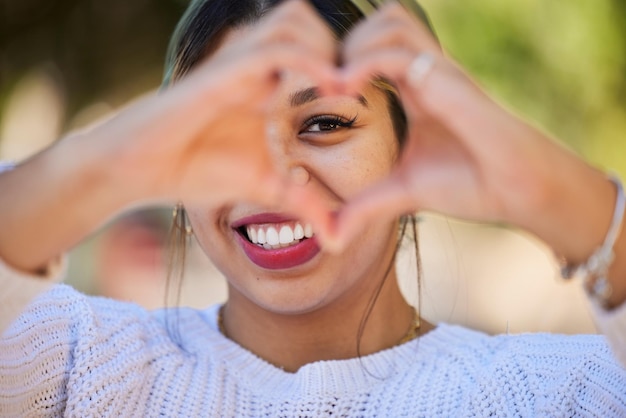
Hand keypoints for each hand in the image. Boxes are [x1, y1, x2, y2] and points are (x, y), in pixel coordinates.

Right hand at [91, 0, 337, 229]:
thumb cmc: (196, 169)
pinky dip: (309, 61)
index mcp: (267, 82)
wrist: (139, 170)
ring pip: (293, 18)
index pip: (313, 44)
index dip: (344, 59)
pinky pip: (274, 49)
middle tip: (353, 83)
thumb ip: (305, 204)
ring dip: (325, 45)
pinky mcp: (222, 74)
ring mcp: (238, 64)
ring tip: (341, 86)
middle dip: (339, 43)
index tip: (364, 93)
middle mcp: (255, 64)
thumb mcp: (267, 186)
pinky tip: (330, 88)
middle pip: (305, 17)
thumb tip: (337, 239)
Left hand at [331, 2, 611, 255]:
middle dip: (344, 43)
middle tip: (325, 83)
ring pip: (389, 23)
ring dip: (354, 47)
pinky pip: (397, 52)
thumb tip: (331, 238)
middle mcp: (425, 72)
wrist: (516, 190)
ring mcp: (438, 71)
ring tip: (336, 87)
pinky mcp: (446, 81)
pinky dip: (364, 64)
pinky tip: (346, 91)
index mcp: (415, 88)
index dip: (343, 59)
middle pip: (381, 21)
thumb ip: (363, 207)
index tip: (319, 94)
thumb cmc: (469, 185)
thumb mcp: (401, 193)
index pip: (374, 47)